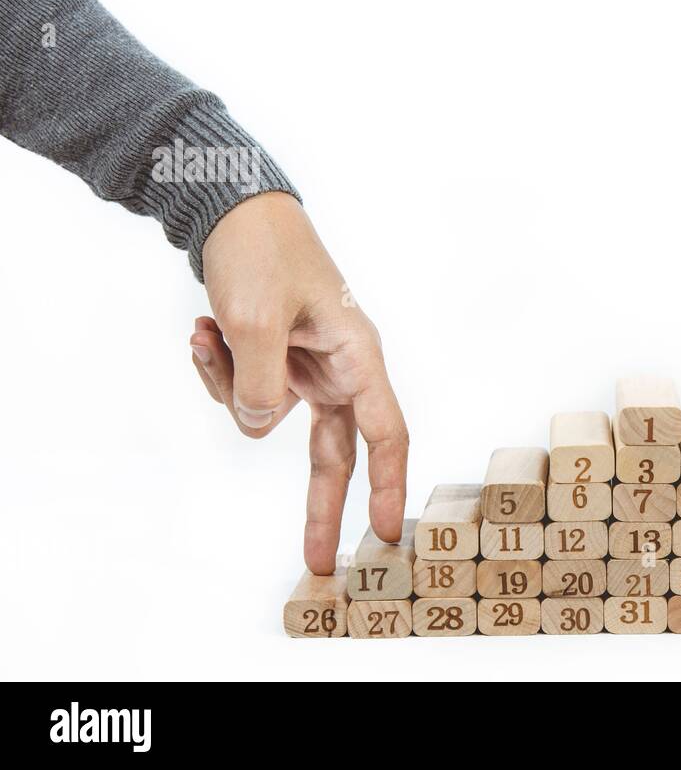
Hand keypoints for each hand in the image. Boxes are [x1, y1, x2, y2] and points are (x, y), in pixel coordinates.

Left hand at [188, 192, 407, 573]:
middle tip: (316, 562)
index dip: (389, 486)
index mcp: (356, 355)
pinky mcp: (275, 359)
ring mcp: (306, 365)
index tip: (389, 534)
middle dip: (320, 503)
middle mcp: (339, 367)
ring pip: (268, 417)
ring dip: (229, 387)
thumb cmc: (261, 253)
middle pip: (336, 452)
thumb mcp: (254, 321)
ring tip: (207, 333)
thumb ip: (259, 386)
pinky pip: (244, 392)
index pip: (384, 434)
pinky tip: (201, 330)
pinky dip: (216, 368)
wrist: (231, 207)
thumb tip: (259, 426)